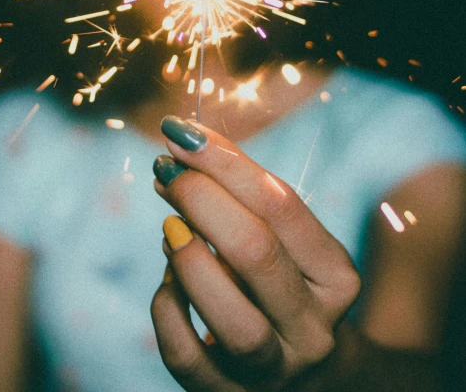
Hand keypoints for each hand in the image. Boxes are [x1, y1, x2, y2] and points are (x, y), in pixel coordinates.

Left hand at [150, 116, 360, 391]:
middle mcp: (313, 326)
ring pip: (231, 318)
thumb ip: (242, 200)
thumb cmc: (284, 286)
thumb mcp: (284, 243)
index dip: (226, 162)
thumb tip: (179, 156)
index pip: (281, 205)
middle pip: (256, 252)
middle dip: (200, 198)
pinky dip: (166, 308)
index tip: (181, 133)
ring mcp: (275, 369)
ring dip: (188, 258)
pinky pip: (187, 355)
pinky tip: (166, 281)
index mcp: (335, 275)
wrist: (307, 378)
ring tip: (168, 226)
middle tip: (165, 169)